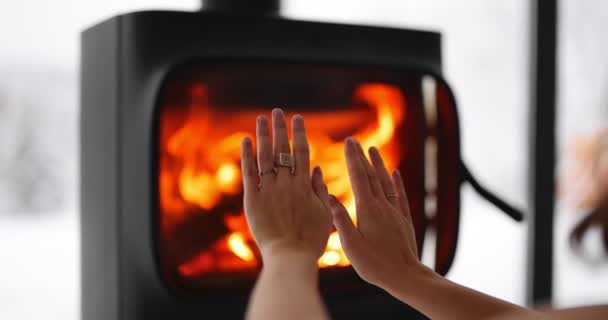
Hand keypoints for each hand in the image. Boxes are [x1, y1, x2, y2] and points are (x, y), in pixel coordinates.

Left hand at [240, 109, 332, 265]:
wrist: (290, 257)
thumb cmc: (310, 241)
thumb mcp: (323, 214)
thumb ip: (320, 190)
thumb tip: (317, 169)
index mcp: (305, 185)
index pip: (302, 152)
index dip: (299, 133)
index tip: (298, 118)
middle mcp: (286, 182)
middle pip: (282, 148)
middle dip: (280, 128)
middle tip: (277, 111)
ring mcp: (269, 189)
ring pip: (265, 155)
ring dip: (263, 135)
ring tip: (262, 118)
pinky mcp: (253, 199)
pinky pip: (249, 173)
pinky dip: (247, 155)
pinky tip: (246, 140)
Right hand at [329, 138, 429, 291]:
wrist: (405, 277)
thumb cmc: (375, 265)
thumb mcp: (351, 246)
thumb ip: (341, 220)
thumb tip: (330, 197)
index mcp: (367, 211)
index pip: (359, 178)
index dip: (352, 159)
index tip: (348, 142)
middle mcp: (383, 206)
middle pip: (371, 175)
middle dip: (361, 157)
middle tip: (354, 141)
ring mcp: (395, 211)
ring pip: (386, 182)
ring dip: (378, 164)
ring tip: (372, 149)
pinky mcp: (404, 219)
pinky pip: (399, 195)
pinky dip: (396, 181)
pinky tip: (395, 172)